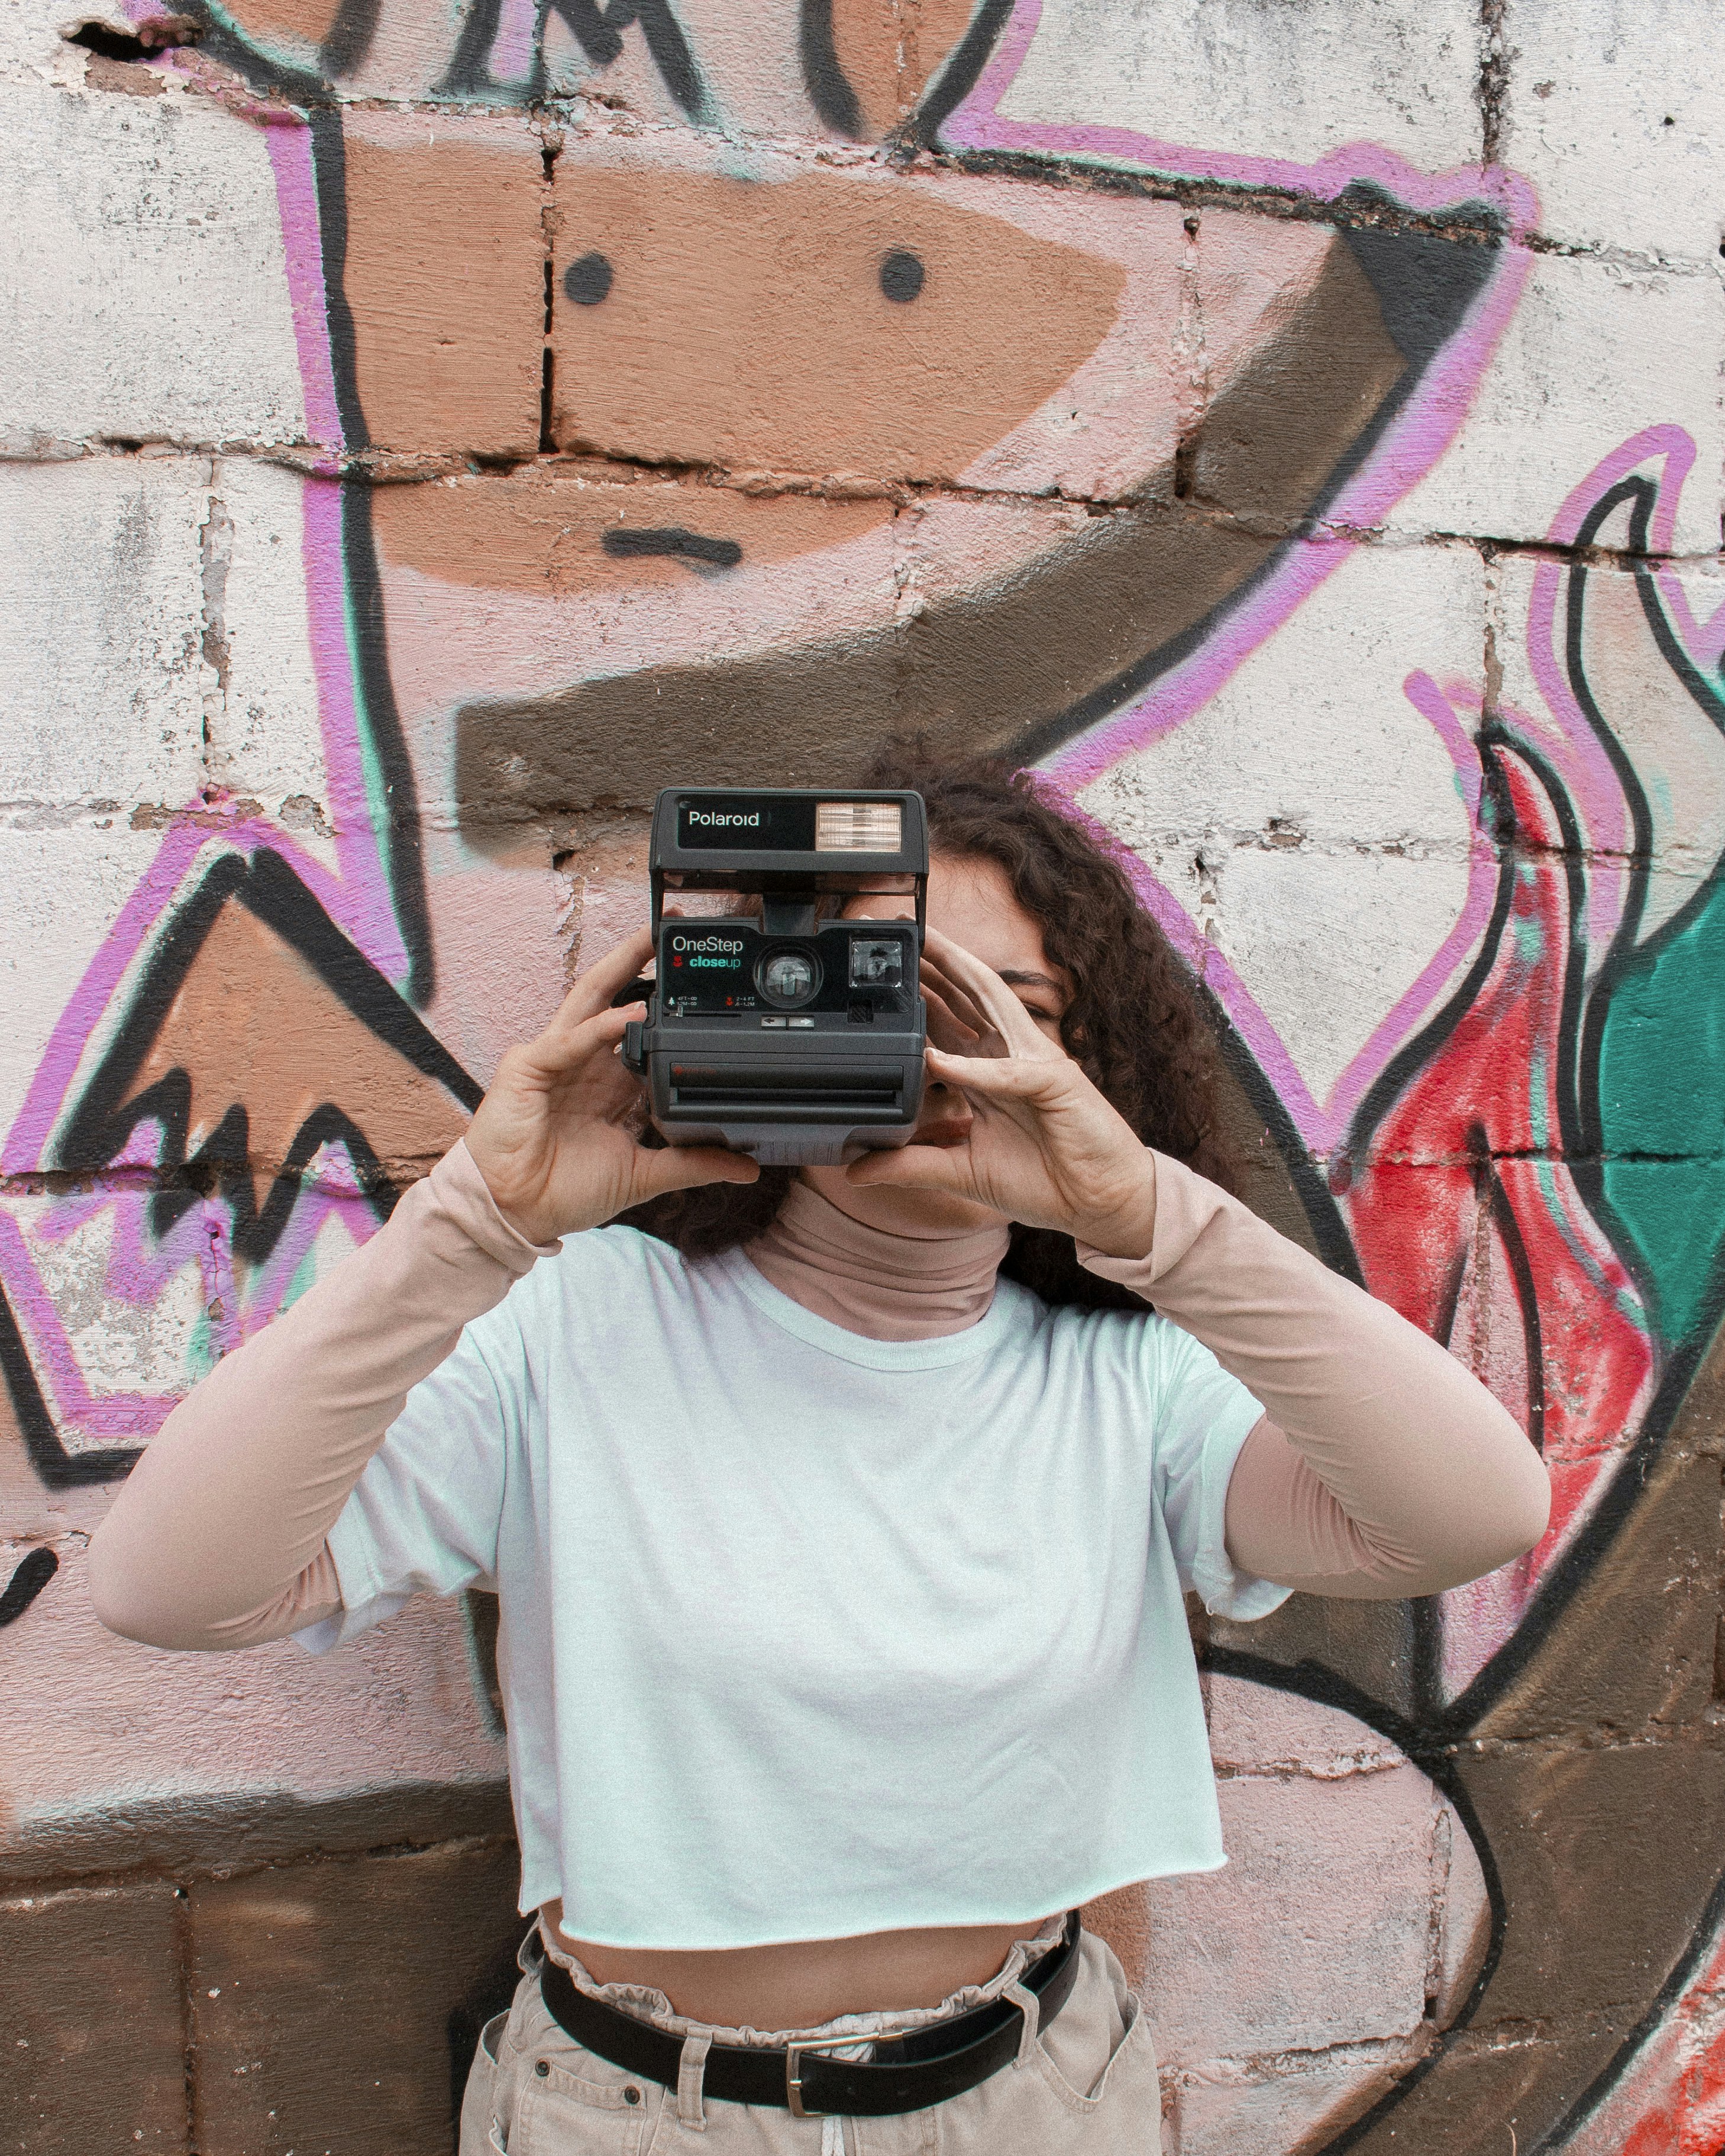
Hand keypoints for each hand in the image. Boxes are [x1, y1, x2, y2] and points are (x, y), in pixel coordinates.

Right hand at [465, 927, 757, 1244]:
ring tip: (652, 939)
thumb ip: (692, 1163)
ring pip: (590, 1001)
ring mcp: (556, 1058)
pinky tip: (629, 1014)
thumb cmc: (564, 1189)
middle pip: (616, 997)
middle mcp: (585, 1061)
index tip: (707, 983)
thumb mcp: (642, 1174)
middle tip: (678, 927)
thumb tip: (746, 1167)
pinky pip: (569, 1040)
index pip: (643, 1030)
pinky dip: (601, 1026)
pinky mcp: (530, 1067)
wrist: (514, 1213)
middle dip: (643, 961)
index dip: (669, 1005)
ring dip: (620, 968)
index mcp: (609, 1081)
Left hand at [846, 928, 1158, 1257]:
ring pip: (993, 1006)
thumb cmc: (1042, 1179)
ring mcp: (1034, 1063)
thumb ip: (909, 1165)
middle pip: (966, 996)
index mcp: (987, 1069)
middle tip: (896, 932)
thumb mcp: (960, 1172)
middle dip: (933, 961)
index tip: (879, 972)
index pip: (945, 1019)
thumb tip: (855, 1169)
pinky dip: (975, 1068)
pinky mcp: (1055, 1084)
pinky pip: (1008, 1073)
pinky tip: (940, 1059)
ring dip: (958, 975)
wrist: (1099, 1202)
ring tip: (924, 947)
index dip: (916, 992)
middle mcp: (1009, 1054)